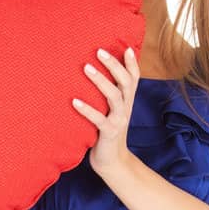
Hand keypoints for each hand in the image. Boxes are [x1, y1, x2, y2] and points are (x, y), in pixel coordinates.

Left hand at [74, 46, 139, 175]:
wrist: (112, 162)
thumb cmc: (106, 133)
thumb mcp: (110, 112)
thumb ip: (108, 95)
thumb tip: (92, 73)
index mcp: (126, 101)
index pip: (134, 78)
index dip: (132, 63)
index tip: (126, 47)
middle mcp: (125, 108)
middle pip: (126, 82)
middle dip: (114, 65)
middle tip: (99, 51)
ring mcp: (118, 120)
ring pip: (114, 96)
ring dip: (100, 81)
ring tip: (86, 67)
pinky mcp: (108, 133)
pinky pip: (98, 119)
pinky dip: (86, 110)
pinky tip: (74, 101)